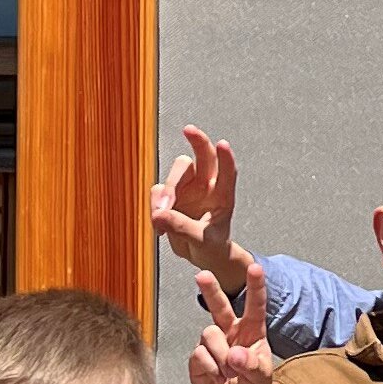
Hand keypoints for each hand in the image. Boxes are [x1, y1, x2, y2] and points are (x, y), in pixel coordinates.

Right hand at [151, 125, 254, 298]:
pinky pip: (157, 191)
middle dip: (197, 141)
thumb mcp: (201, 241)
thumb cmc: (211, 246)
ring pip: (175, 173)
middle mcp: (206, 186)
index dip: (226, 157)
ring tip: (160, 216)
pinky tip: (159, 227)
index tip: (222, 143)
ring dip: (166, 191)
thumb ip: (181, 227)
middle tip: (189, 129)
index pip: (227, 172)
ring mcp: (187, 188)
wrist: (201, 254)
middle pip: (203, 156)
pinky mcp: (170, 195)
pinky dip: (155, 205)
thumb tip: (158, 214)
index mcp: (223, 195)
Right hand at [187, 263, 274, 383]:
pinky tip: (218, 378)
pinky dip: (211, 369)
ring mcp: (212, 344)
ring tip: (229, 374)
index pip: (255, 307)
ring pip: (209, 334)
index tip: (255, 268)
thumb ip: (252, 366)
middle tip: (202, 275)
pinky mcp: (198, 358)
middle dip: (211, 290)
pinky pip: (200, 355)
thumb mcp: (261, 378)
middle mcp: (230, 333)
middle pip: (219, 307)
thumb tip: (235, 354)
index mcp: (252, 332)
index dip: (256, 287)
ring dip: (221, 356)